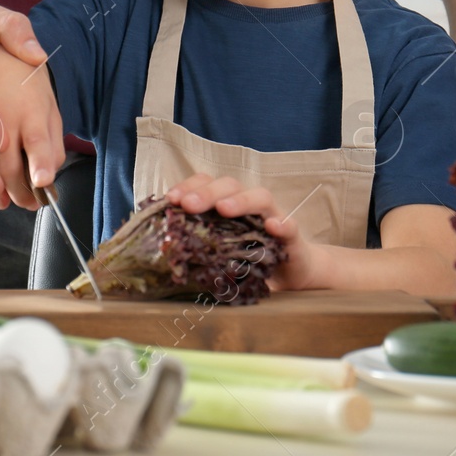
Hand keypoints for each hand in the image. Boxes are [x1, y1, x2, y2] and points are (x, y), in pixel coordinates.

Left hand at [165, 174, 327, 292]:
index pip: (208, 183)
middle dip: (207, 193)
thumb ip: (199, 243)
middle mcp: (249, 204)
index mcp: (228, 203)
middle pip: (230, 185)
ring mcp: (273, 216)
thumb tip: (164, 248)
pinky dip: (282, 224)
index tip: (171, 199)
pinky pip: (290, 226)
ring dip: (241, 200)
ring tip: (224, 209)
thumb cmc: (249, 258)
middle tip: (188, 205)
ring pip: (260, 197)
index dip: (189, 186)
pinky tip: (272, 226)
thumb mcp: (220, 249)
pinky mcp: (292, 237)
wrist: (291, 272)